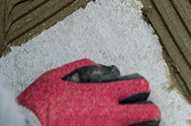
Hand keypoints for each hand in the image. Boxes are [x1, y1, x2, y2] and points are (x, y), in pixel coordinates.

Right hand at [17, 59, 160, 125]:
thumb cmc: (40, 104)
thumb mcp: (62, 75)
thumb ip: (88, 69)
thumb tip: (104, 70)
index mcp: (104, 94)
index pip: (140, 86)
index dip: (142, 87)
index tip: (139, 90)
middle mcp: (111, 117)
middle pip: (149, 114)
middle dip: (150, 111)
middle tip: (146, 112)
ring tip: (137, 124)